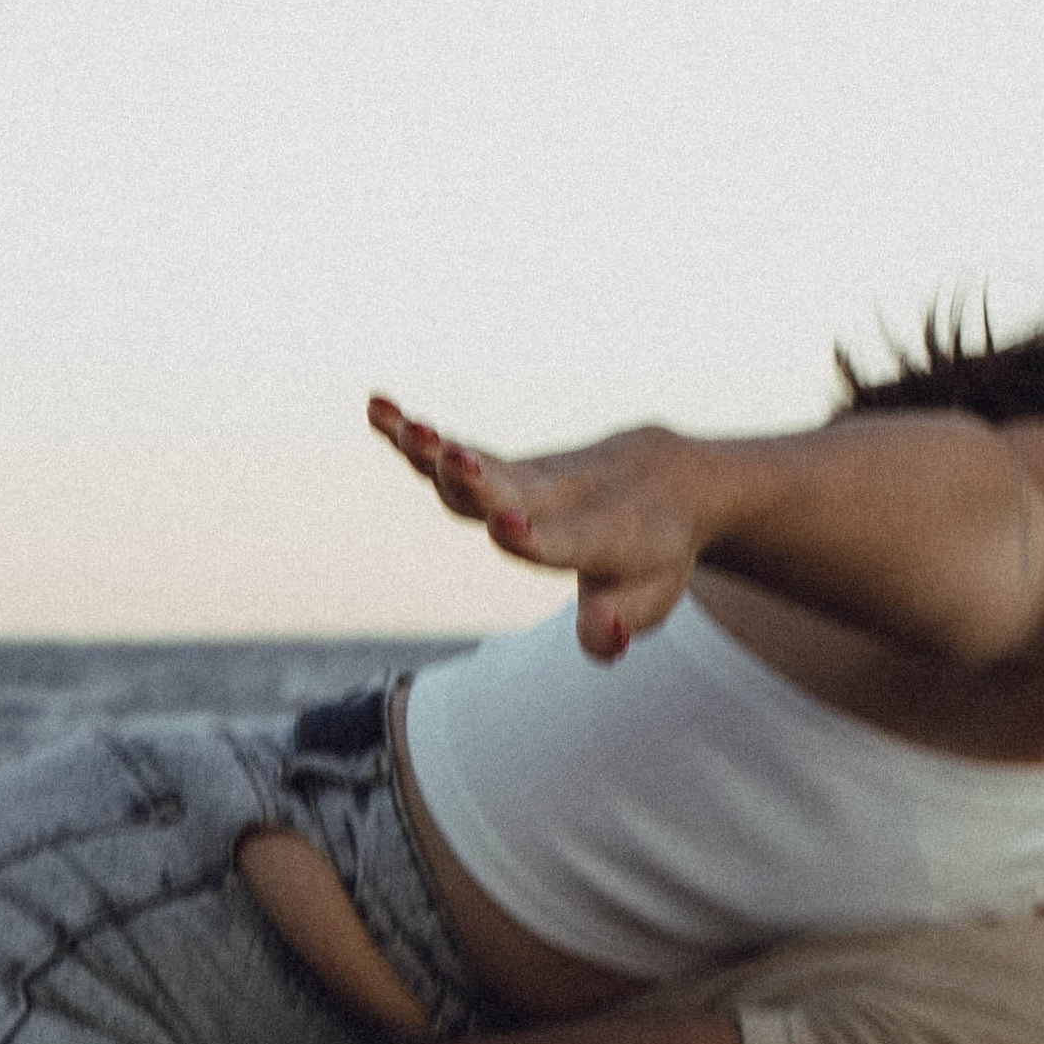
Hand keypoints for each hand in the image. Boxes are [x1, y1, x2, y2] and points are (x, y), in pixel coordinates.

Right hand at [369, 394, 702, 660]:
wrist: (667, 478)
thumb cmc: (652, 555)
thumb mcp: (649, 598)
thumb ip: (617, 624)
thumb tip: (602, 636)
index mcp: (602, 534)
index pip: (563, 538)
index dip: (534, 537)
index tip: (508, 525)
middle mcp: (562, 497)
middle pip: (511, 490)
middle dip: (479, 480)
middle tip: (451, 458)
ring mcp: (530, 477)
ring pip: (477, 466)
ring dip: (436, 450)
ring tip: (404, 427)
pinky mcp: (504, 468)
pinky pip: (457, 450)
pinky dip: (416, 433)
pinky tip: (376, 407)